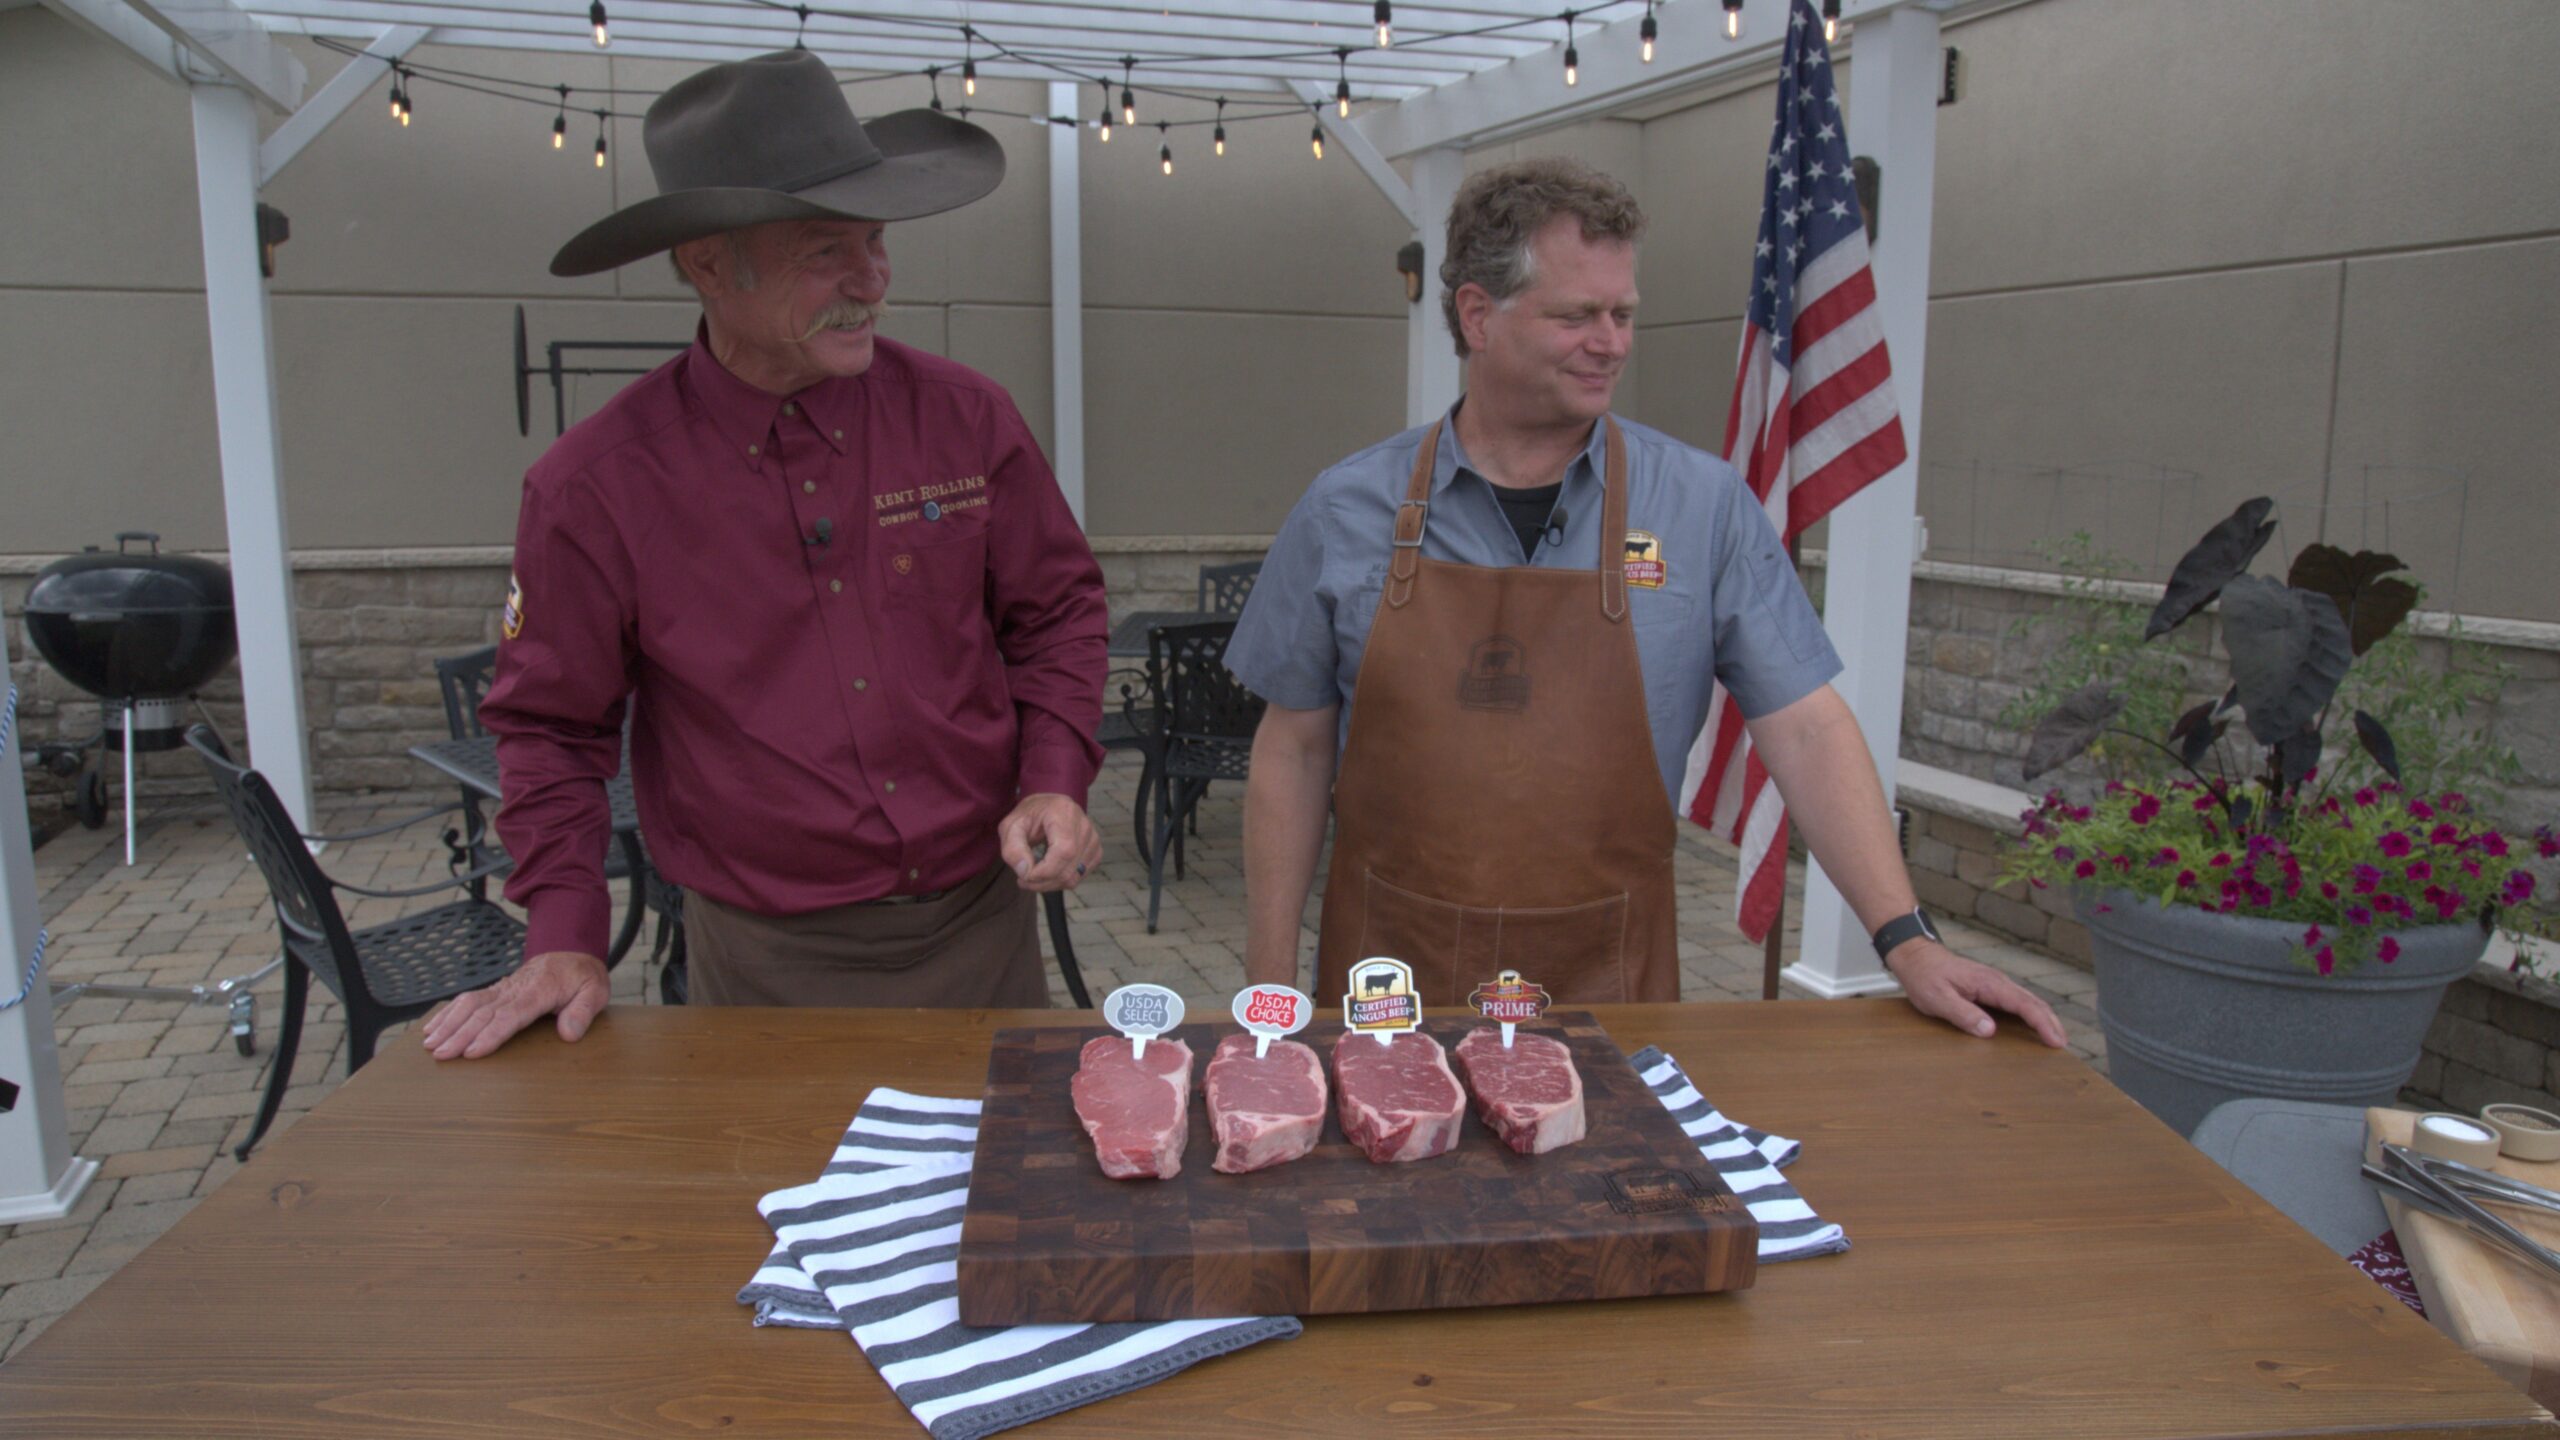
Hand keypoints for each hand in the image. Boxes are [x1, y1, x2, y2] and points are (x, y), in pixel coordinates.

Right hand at [420, 950, 609, 1059]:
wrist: (570, 950)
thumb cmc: (582, 976)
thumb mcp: (595, 991)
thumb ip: (583, 1011)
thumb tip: (569, 1033)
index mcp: (539, 992)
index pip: (510, 1016)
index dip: (490, 1034)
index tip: (471, 1052)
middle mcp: (514, 989)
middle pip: (482, 1013)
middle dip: (459, 1034)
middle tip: (440, 1054)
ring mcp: (502, 989)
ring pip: (469, 1004)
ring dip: (448, 1023)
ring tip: (430, 1044)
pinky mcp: (495, 991)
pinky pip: (467, 1000)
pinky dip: (447, 1013)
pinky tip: (432, 1027)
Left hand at [999, 793, 1100, 891]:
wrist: (1047, 807)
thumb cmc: (1029, 816)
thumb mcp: (1010, 826)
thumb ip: (1012, 848)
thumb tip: (1025, 872)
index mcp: (1064, 813)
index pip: (1063, 852)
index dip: (1043, 872)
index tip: (1023, 876)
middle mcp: (1084, 825)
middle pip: (1068, 870)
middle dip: (1042, 882)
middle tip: (1023, 878)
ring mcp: (1093, 839)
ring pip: (1073, 878)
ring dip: (1049, 884)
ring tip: (1033, 874)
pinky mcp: (1095, 851)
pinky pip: (1078, 878)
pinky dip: (1059, 881)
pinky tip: (1048, 871)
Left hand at [1884, 939, 2067, 1047]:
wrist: (1916, 957)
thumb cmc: (1924, 977)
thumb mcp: (1937, 998)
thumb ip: (1963, 1014)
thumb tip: (1990, 1031)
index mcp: (1988, 983)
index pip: (2025, 1004)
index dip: (2043, 1024)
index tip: (2056, 1041)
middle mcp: (1997, 982)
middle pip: (2034, 1002)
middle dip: (2051, 1023)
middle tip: (2062, 1045)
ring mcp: (1995, 984)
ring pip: (2028, 1001)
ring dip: (2044, 1019)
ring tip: (2055, 1039)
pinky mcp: (1990, 989)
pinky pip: (2017, 1002)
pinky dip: (2031, 1015)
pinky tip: (2033, 1027)